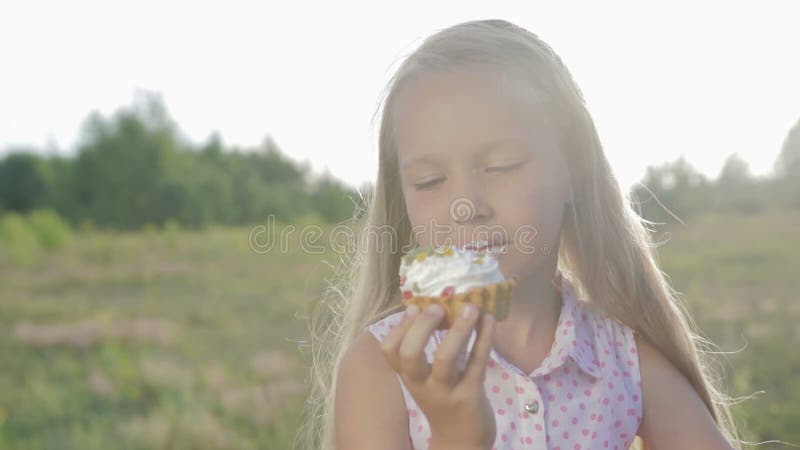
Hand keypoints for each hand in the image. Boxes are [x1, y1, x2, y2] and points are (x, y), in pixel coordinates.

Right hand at [379, 302, 496, 449]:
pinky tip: (490, 319)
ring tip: (470, 307)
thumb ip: (427, 350)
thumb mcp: (427, 378)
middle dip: (422, 326)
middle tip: (438, 307)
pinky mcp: (471, 395)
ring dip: (459, 330)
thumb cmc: (443, 399)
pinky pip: (477, 363)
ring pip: (446, 359)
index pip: (390, 352)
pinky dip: (484, 338)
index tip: (413, 307)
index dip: (399, 327)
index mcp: (409, 377)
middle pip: (411, 354)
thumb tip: (434, 306)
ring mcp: (447, 391)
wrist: (462, 441)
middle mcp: (422, 385)